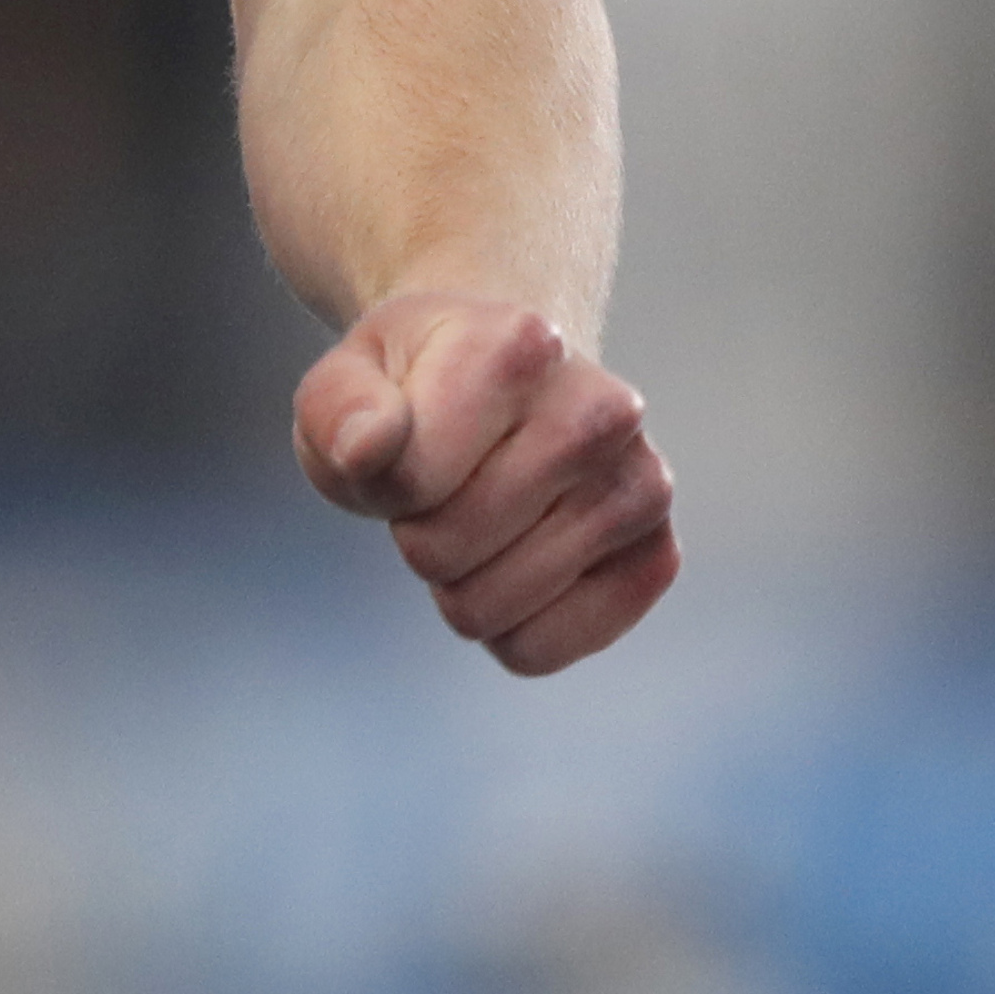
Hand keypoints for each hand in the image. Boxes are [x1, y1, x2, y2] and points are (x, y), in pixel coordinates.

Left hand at [291, 290, 675, 674]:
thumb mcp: (349, 379)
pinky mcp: (657, 559)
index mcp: (521, 344)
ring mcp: (643, 486)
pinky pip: (537, 651)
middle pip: (443, 550)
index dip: (380, 480)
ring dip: (458, 582)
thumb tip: (368, 447)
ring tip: (482, 515)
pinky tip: (518, 561)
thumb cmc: (418, 391)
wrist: (510, 387)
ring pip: (487, 610)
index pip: (410, 478)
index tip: (405, 439)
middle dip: (417, 532)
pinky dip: (502, 629)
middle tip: (445, 485)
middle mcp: (604, 409)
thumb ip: (337, 408)